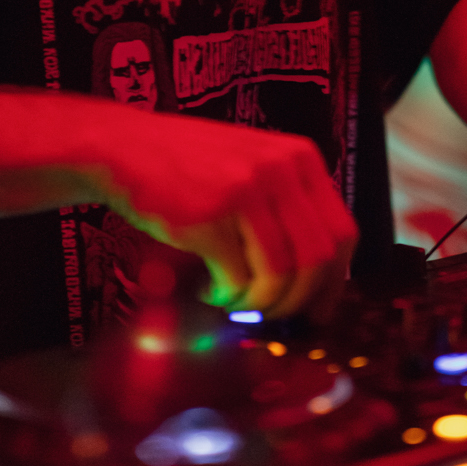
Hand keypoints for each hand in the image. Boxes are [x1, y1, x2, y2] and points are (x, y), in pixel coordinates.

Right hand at [88, 103, 358, 320]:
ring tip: (233, 302)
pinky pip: (238, 280)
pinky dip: (226, 298)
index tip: (317, 310)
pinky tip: (209, 290)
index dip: (333, 282)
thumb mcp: (253, 167)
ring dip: (258, 305)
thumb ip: (287, 209)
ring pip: (280, 276)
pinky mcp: (209, 216)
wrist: (124, 148)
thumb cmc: (190, 169)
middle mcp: (280, 169)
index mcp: (300, 158)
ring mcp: (245, 190)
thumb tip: (317, 283)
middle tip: (271, 317)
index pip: (342, 233)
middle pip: (317, 260)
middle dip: (296, 302)